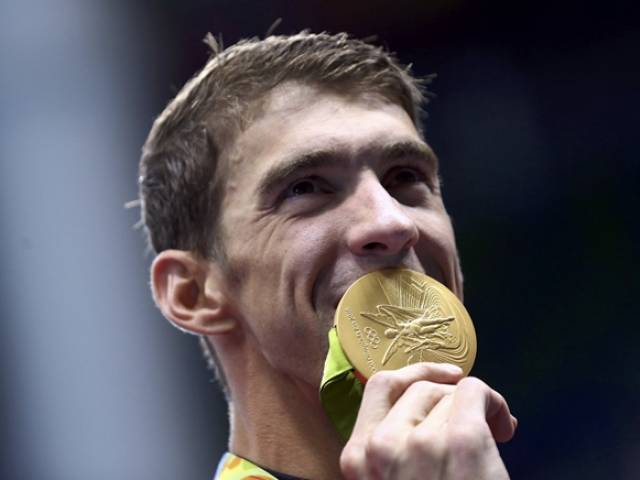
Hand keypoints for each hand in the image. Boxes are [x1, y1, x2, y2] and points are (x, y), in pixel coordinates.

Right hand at [339, 363, 516, 478]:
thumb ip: (393, 456)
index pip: (381, 388)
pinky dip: (494, 401)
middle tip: (479, 421)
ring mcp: (419, 443)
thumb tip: (426, 419)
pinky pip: (475, 392)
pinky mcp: (461, 442)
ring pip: (450, 394)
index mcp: (358, 458)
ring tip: (496, 430)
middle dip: (452, 398)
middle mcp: (381, 445)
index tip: (444, 381)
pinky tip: (505, 427)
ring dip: (477, 406)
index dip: (416, 376)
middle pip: (421, 390)